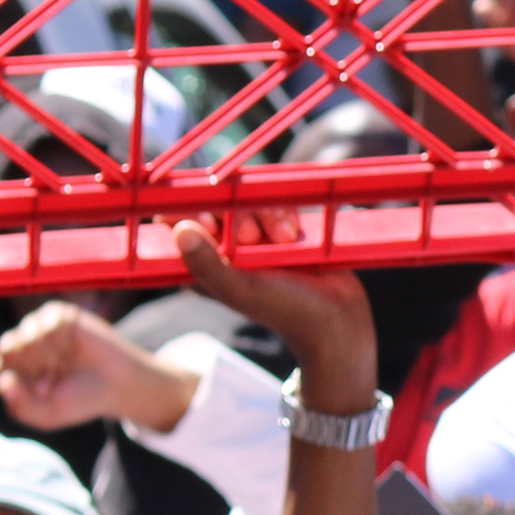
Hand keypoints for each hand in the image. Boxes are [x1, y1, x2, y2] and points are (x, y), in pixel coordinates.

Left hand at [0, 302, 197, 434]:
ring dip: (46, 357)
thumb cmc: (81, 399)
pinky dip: (59, 341)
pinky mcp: (56, 315)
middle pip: (5, 352)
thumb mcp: (47, 414)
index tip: (40, 394)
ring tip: (63, 366)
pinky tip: (72, 348)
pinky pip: (46, 323)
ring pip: (23, 336)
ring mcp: (36, 330)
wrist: (117, 384)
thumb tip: (3, 381)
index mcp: (13, 373)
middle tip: (52, 383)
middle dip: (31, 371)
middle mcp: (20, 349)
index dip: (15, 385)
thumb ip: (20, 406)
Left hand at [170, 214, 376, 410]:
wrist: (337, 315)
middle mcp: (225, 248)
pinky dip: (285, 213)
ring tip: (285, 240)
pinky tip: (294, 235)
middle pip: (217, 204)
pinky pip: (274, 202)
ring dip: (268, 215)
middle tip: (254, 239)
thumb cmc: (286, 310)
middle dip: (239, 216)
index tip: (212, 224)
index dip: (190, 215)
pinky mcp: (279, 230)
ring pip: (248, 199)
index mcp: (205, 264)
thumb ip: (208, 265)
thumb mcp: (240, 289)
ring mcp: (253, 238)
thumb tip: (180, 231)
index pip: (177, 223)